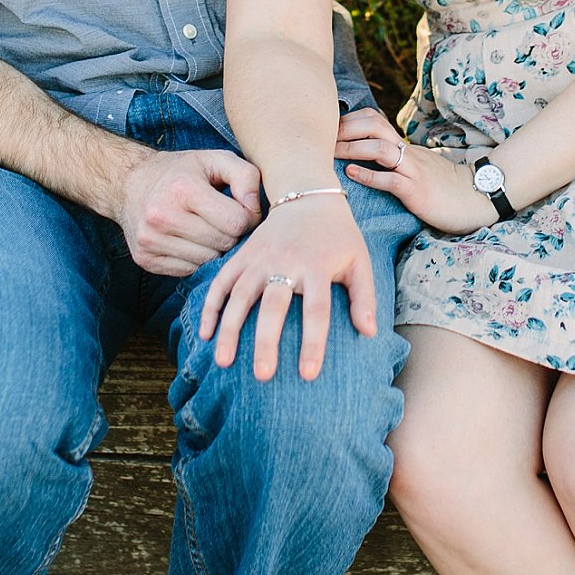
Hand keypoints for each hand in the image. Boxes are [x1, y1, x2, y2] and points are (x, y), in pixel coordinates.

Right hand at [119, 147, 263, 275]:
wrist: (130, 183)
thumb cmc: (183, 171)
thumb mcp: (217, 160)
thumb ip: (246, 177)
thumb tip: (254, 209)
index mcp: (184, 189)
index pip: (236, 222)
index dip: (248, 217)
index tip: (241, 209)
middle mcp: (162, 216)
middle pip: (223, 243)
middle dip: (232, 233)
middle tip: (224, 219)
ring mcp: (150, 240)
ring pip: (207, 260)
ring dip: (215, 247)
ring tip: (207, 228)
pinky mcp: (145, 258)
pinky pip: (189, 270)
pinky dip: (196, 258)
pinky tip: (190, 239)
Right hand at [193, 187, 377, 380]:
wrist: (309, 198)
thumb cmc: (339, 237)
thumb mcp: (360, 261)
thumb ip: (365, 297)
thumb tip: (370, 333)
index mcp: (317, 267)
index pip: (317, 310)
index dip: (313, 343)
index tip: (308, 375)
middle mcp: (285, 262)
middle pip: (273, 306)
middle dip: (266, 342)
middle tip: (263, 376)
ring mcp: (259, 258)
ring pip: (240, 296)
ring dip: (228, 329)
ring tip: (224, 362)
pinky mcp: (241, 256)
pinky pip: (220, 283)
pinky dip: (210, 307)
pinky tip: (204, 334)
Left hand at [337, 106, 500, 235]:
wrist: (478, 198)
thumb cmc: (446, 188)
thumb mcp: (420, 168)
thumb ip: (399, 161)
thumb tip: (371, 160)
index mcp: (406, 148)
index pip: (374, 121)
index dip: (349, 121)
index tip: (328, 130)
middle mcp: (408, 153)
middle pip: (373, 125)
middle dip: (345, 128)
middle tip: (324, 138)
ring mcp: (413, 171)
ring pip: (379, 149)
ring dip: (352, 148)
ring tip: (332, 153)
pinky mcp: (417, 191)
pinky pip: (391, 180)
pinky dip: (368, 176)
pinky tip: (352, 174)